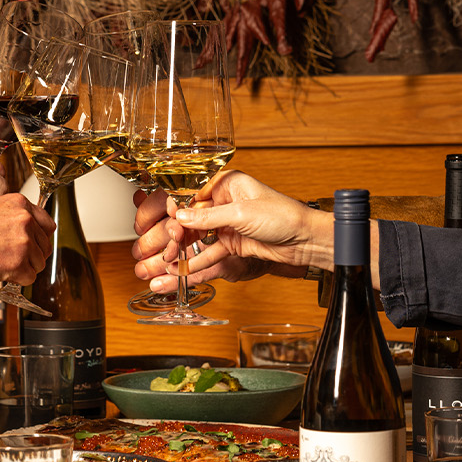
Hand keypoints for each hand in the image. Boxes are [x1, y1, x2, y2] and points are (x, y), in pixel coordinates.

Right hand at [0, 193, 53, 298]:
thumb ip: (11, 214)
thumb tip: (25, 225)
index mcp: (19, 203)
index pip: (47, 223)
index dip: (40, 236)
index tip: (33, 243)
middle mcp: (25, 220)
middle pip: (45, 245)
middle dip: (32, 254)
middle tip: (14, 258)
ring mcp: (23, 242)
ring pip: (39, 262)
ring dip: (25, 267)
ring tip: (3, 264)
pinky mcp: (18, 263)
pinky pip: (30, 278)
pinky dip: (18, 279)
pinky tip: (2, 272)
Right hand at [132, 172, 332, 291]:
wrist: (307, 242)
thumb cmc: (286, 217)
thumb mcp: (243, 213)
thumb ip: (209, 218)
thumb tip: (181, 218)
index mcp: (226, 185)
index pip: (188, 196)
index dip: (169, 211)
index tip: (154, 224)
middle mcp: (223, 205)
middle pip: (188, 222)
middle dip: (170, 239)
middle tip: (154, 252)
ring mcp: (226, 227)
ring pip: (195, 242)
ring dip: (177, 257)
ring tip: (158, 268)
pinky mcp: (232, 247)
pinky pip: (207, 257)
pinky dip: (193, 267)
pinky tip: (177, 276)